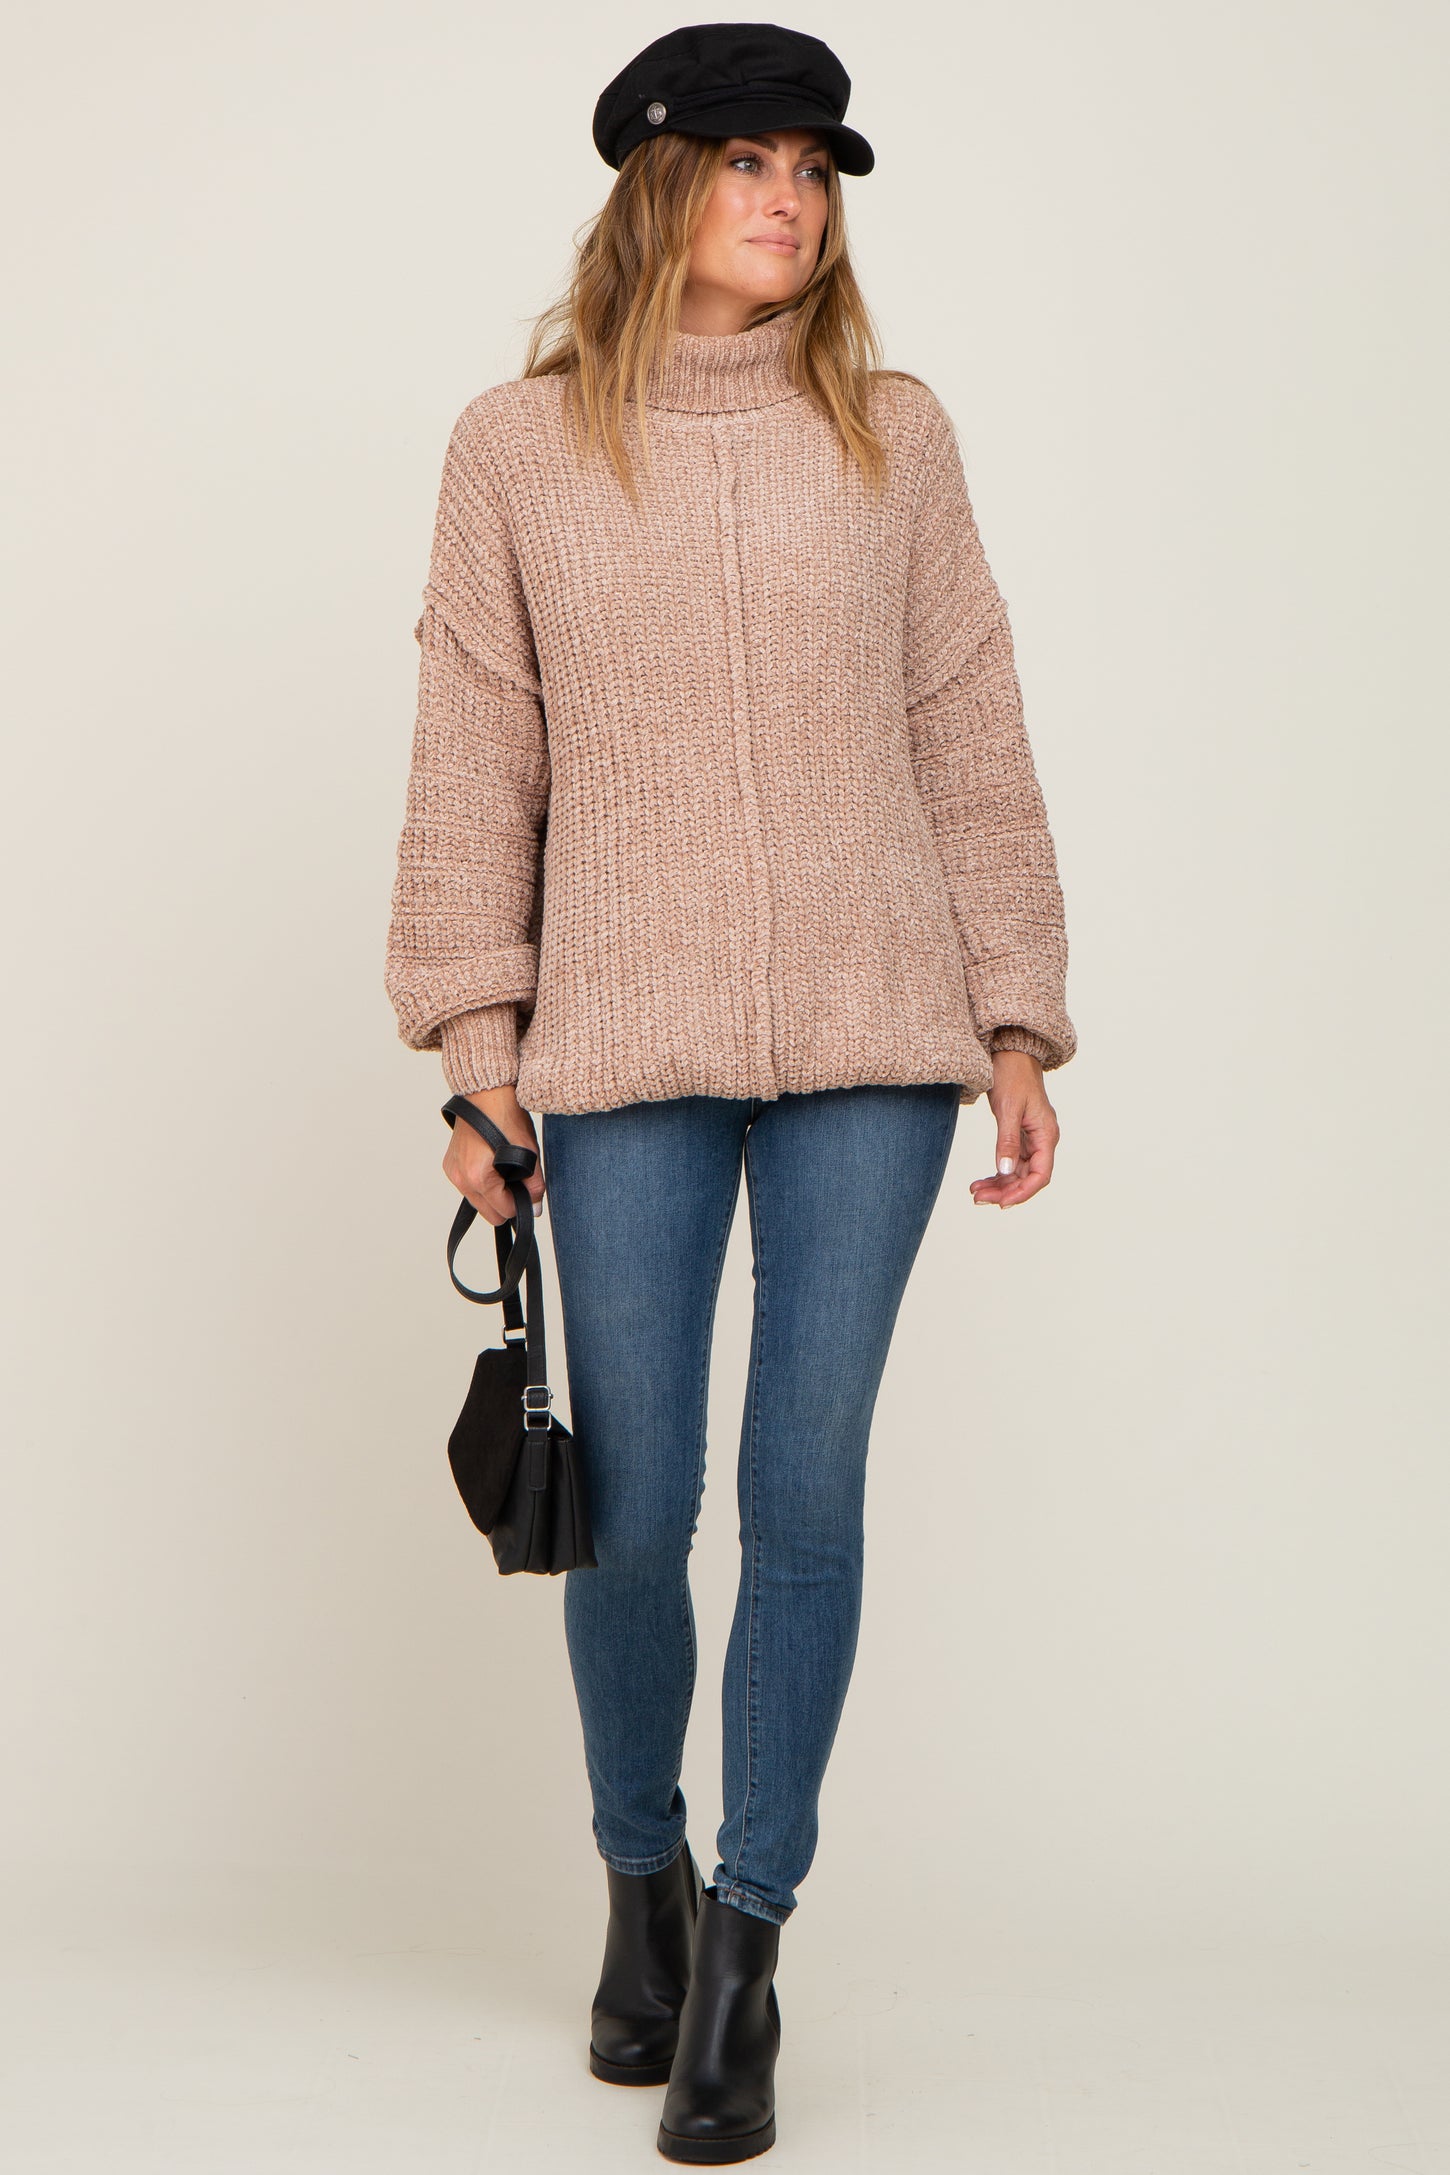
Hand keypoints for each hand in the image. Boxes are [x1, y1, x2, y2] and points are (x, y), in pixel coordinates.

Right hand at [443, 1085, 546, 1227]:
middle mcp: (460, 1178)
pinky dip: (482, 1182)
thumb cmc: (505, 1116)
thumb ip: (534, 1185)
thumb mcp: (528, 1152)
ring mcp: (452, 1172)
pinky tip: (491, 1163)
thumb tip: (535, 1208)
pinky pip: (469, 1186)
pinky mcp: (450, 1165)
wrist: (486, 1093)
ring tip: (503, 1167)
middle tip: (517, 1178)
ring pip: (478, 1201)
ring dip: (493, 1193)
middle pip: (489, 1213)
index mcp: (478, 1178)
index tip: (527, 1188)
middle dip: (506, 1201)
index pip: (504, 1212)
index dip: (521, 1203)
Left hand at [968, 1050, 1059, 1208]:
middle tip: (978, 1198)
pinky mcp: (1018, 1135)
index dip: (1023, 1192)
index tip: (1001, 1203)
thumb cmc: (1012, 1074)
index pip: (1041, 1175)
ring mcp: (1030, 1138)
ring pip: (1017, 1172)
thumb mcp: (1008, 1108)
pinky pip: (1010, 1162)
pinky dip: (997, 1173)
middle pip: (1027, 1177)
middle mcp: (1042, 1139)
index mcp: (1046, 1134)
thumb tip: (1004, 1170)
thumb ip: (1007, 1140)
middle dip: (1004, 1191)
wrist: (1010, 1052)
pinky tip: (982, 1181)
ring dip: (998, 1185)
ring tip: (975, 1192)